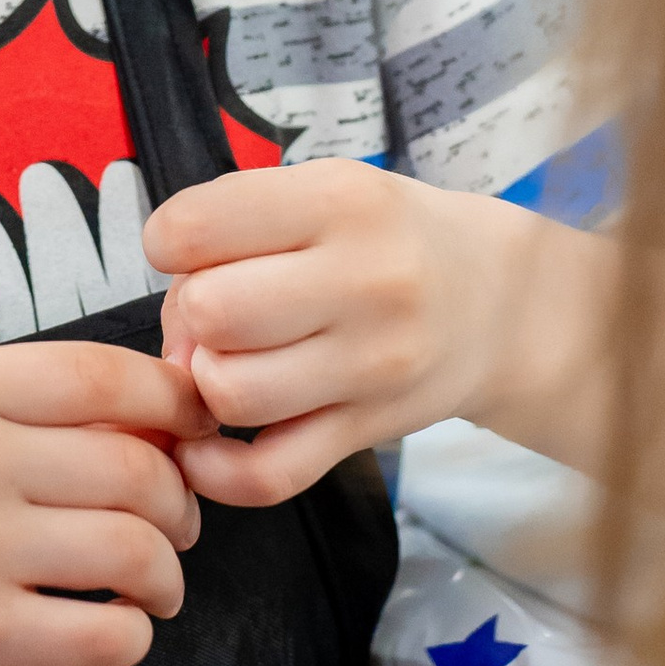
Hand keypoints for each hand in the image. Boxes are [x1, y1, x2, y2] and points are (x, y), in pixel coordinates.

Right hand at [0, 339, 204, 665]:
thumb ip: (21, 409)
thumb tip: (164, 417)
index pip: (106, 376)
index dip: (178, 406)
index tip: (195, 435)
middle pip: (138, 467)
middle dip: (181, 505)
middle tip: (173, 529)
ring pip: (137, 551)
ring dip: (166, 576)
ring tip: (149, 587)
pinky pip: (108, 635)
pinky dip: (131, 636)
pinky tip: (106, 629)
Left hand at [148, 162, 596, 504]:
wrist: (496, 302)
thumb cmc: (383, 238)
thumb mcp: (324, 190)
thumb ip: (237, 230)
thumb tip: (175, 326)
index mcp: (341, 203)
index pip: (196, 227)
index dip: (168, 242)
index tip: (192, 250)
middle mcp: (366, 281)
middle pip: (213, 315)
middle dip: (188, 318)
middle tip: (212, 317)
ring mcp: (373, 366)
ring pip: (232, 395)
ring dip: (206, 384)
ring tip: (228, 363)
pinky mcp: (370, 432)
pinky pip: (269, 475)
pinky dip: (217, 472)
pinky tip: (208, 445)